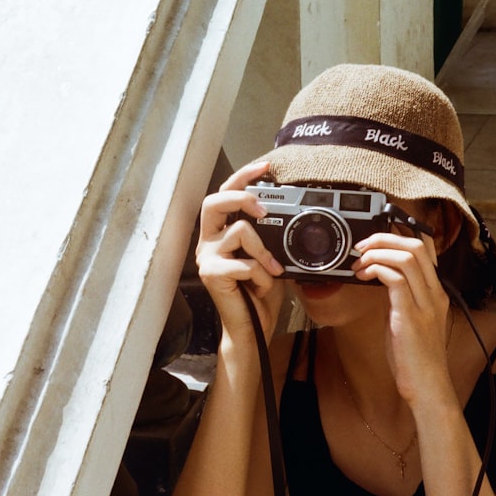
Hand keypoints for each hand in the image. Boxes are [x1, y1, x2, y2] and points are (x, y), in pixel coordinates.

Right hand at [196, 161, 286, 344]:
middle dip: (242, 196)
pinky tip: (262, 286)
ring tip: (271, 270)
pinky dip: (262, 274)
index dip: (243, 177)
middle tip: (264, 210)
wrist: (252, 330)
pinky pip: (245, 262)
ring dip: (264, 251)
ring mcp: (207, 258)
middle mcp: (208, 242)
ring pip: (240, 230)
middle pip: (214, 201)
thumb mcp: (269, 259)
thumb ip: (270, 237)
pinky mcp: (211, 274)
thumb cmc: (259, 296)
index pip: (225, 195)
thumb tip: (288, 215)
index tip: (266, 166)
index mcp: (220, 235)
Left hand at [351, 229, 454, 405]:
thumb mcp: (408, 319)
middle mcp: (435, 294)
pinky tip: (363, 276)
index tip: (377, 237)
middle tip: (362, 246)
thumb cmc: (414, 358)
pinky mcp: (411, 317)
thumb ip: (399, 298)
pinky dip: (377, 270)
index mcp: (435, 293)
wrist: (427, 386)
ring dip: (377, 253)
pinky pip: (396, 280)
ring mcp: (425, 304)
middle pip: (417, 245)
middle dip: (385, 238)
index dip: (401, 233)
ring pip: (407, 258)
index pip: (427, 248)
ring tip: (359, 262)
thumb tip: (380, 278)